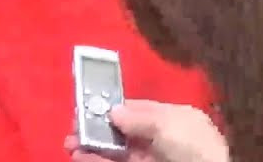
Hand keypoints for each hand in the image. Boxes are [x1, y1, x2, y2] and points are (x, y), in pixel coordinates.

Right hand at [65, 100, 228, 161]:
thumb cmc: (192, 148)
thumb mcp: (169, 125)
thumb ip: (140, 118)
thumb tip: (114, 111)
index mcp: (177, 118)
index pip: (142, 109)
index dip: (116, 106)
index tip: (90, 105)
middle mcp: (165, 139)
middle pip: (126, 131)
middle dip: (99, 128)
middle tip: (74, 127)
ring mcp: (154, 159)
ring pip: (119, 151)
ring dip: (93, 146)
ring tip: (70, 144)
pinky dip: (98, 161)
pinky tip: (80, 157)